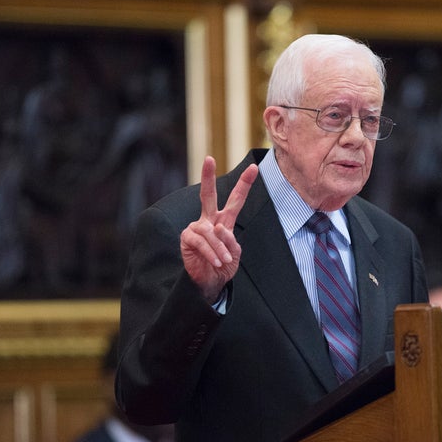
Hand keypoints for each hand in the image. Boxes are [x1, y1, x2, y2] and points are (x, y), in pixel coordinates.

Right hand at [180, 156, 257, 301]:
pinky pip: (201, 242)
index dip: (244, 184)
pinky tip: (216, 261)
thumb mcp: (235, 254)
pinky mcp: (187, 238)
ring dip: (220, 248)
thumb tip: (218, 229)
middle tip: (209, 159)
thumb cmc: (223, 266)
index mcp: (224, 221)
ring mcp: (196, 228)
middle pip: (208, 195)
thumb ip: (230, 241)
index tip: (254, 167)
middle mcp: (209, 220)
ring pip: (211, 232)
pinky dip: (211, 252)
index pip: (235, 200)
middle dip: (207, 176)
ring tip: (225, 261)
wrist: (210, 282)